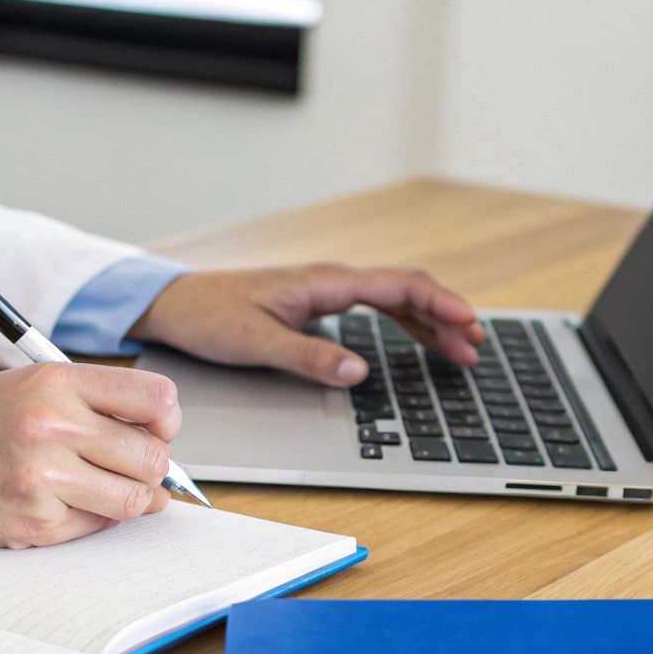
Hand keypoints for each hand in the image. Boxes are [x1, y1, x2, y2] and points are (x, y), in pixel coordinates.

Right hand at [0, 362, 178, 547]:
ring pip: (133, 500)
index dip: (165, 421)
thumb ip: (86, 406)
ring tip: (93, 489)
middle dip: (149, 469)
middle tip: (124, 469)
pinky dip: (85, 522)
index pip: (156, 398)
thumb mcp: (18, 389)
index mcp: (54, 382)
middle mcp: (53, 426)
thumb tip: (156, 444)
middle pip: (152, 456)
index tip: (156, 431)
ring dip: (126, 500)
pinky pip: (93, 529)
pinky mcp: (33, 524)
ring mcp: (44, 479)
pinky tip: (52, 504)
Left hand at [128, 263, 483, 385]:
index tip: (469, 325)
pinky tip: (419, 342)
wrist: (175, 303)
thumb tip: (358, 371)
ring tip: (461, 350)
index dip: (438, 305)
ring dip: (429, 323)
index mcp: (322, 283)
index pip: (397, 286)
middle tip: (476, 348)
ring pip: (393, 301)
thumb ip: (309, 357)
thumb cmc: (210, 317)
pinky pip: (374, 309)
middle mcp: (329, 282)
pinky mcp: (316, 305)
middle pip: (405, 291)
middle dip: (445, 317)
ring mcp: (325, 292)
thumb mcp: (256, 343)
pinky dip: (404, 325)